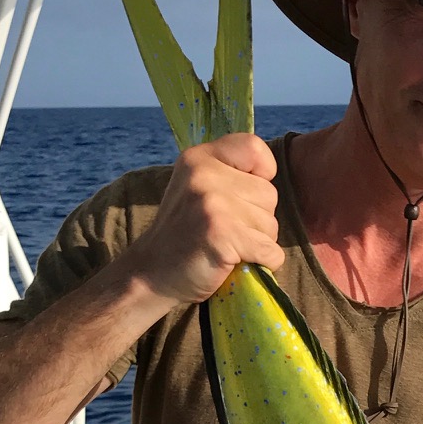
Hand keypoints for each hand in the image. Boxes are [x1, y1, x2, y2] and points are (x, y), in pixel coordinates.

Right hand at [123, 133, 282, 307]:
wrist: (151, 275)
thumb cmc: (184, 234)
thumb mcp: (196, 188)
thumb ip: (228, 174)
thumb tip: (270, 177)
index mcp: (199, 158)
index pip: (254, 148)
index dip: (261, 174)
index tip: (241, 195)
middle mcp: (205, 174)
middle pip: (269, 194)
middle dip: (257, 219)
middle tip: (225, 231)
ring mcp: (213, 203)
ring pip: (271, 224)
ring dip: (257, 242)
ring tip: (226, 246)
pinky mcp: (223, 234)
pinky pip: (270, 251)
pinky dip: (262, 263)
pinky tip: (234, 263)